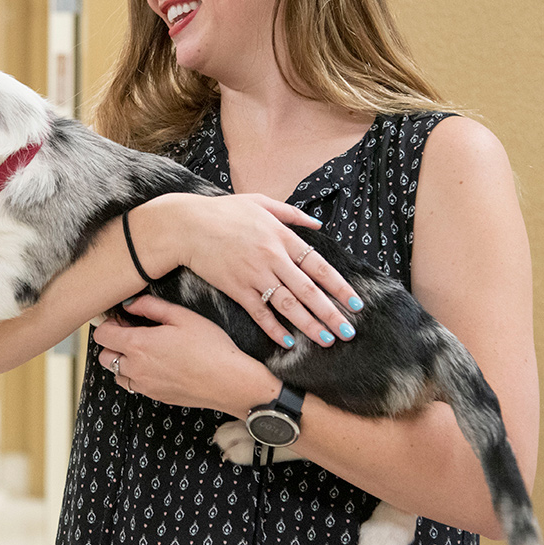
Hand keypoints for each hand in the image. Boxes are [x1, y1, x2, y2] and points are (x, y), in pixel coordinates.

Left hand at [93, 297, 276, 415]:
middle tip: (133, 334)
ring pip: (117, 373)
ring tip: (145, 351)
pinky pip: (134, 386)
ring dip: (123, 361)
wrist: (230, 382)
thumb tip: (131, 304)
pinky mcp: (156, 396)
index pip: (102, 336)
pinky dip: (137, 375)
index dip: (109, 324)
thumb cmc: (210, 347)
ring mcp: (145, 385)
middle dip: (112, 344)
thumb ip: (151, 307)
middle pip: (104, 357)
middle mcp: (136, 368)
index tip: (123, 320)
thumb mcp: (182, 316)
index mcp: (139, 345)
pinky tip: (157, 365)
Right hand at [134, 192, 360, 346]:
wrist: (186, 225)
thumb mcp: (259, 201)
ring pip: (288, 304)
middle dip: (331, 313)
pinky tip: (288, 342)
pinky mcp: (236, 288)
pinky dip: (274, 328)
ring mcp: (254, 275)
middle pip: (309, 290)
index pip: (319, 266)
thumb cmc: (222, 211)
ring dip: (309, 325)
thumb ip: (291, 213)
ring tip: (327, 340)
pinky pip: (259, 312)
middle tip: (349, 332)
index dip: (340, 286)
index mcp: (281, 237)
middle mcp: (272, 258)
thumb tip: (318, 224)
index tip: (356, 303)